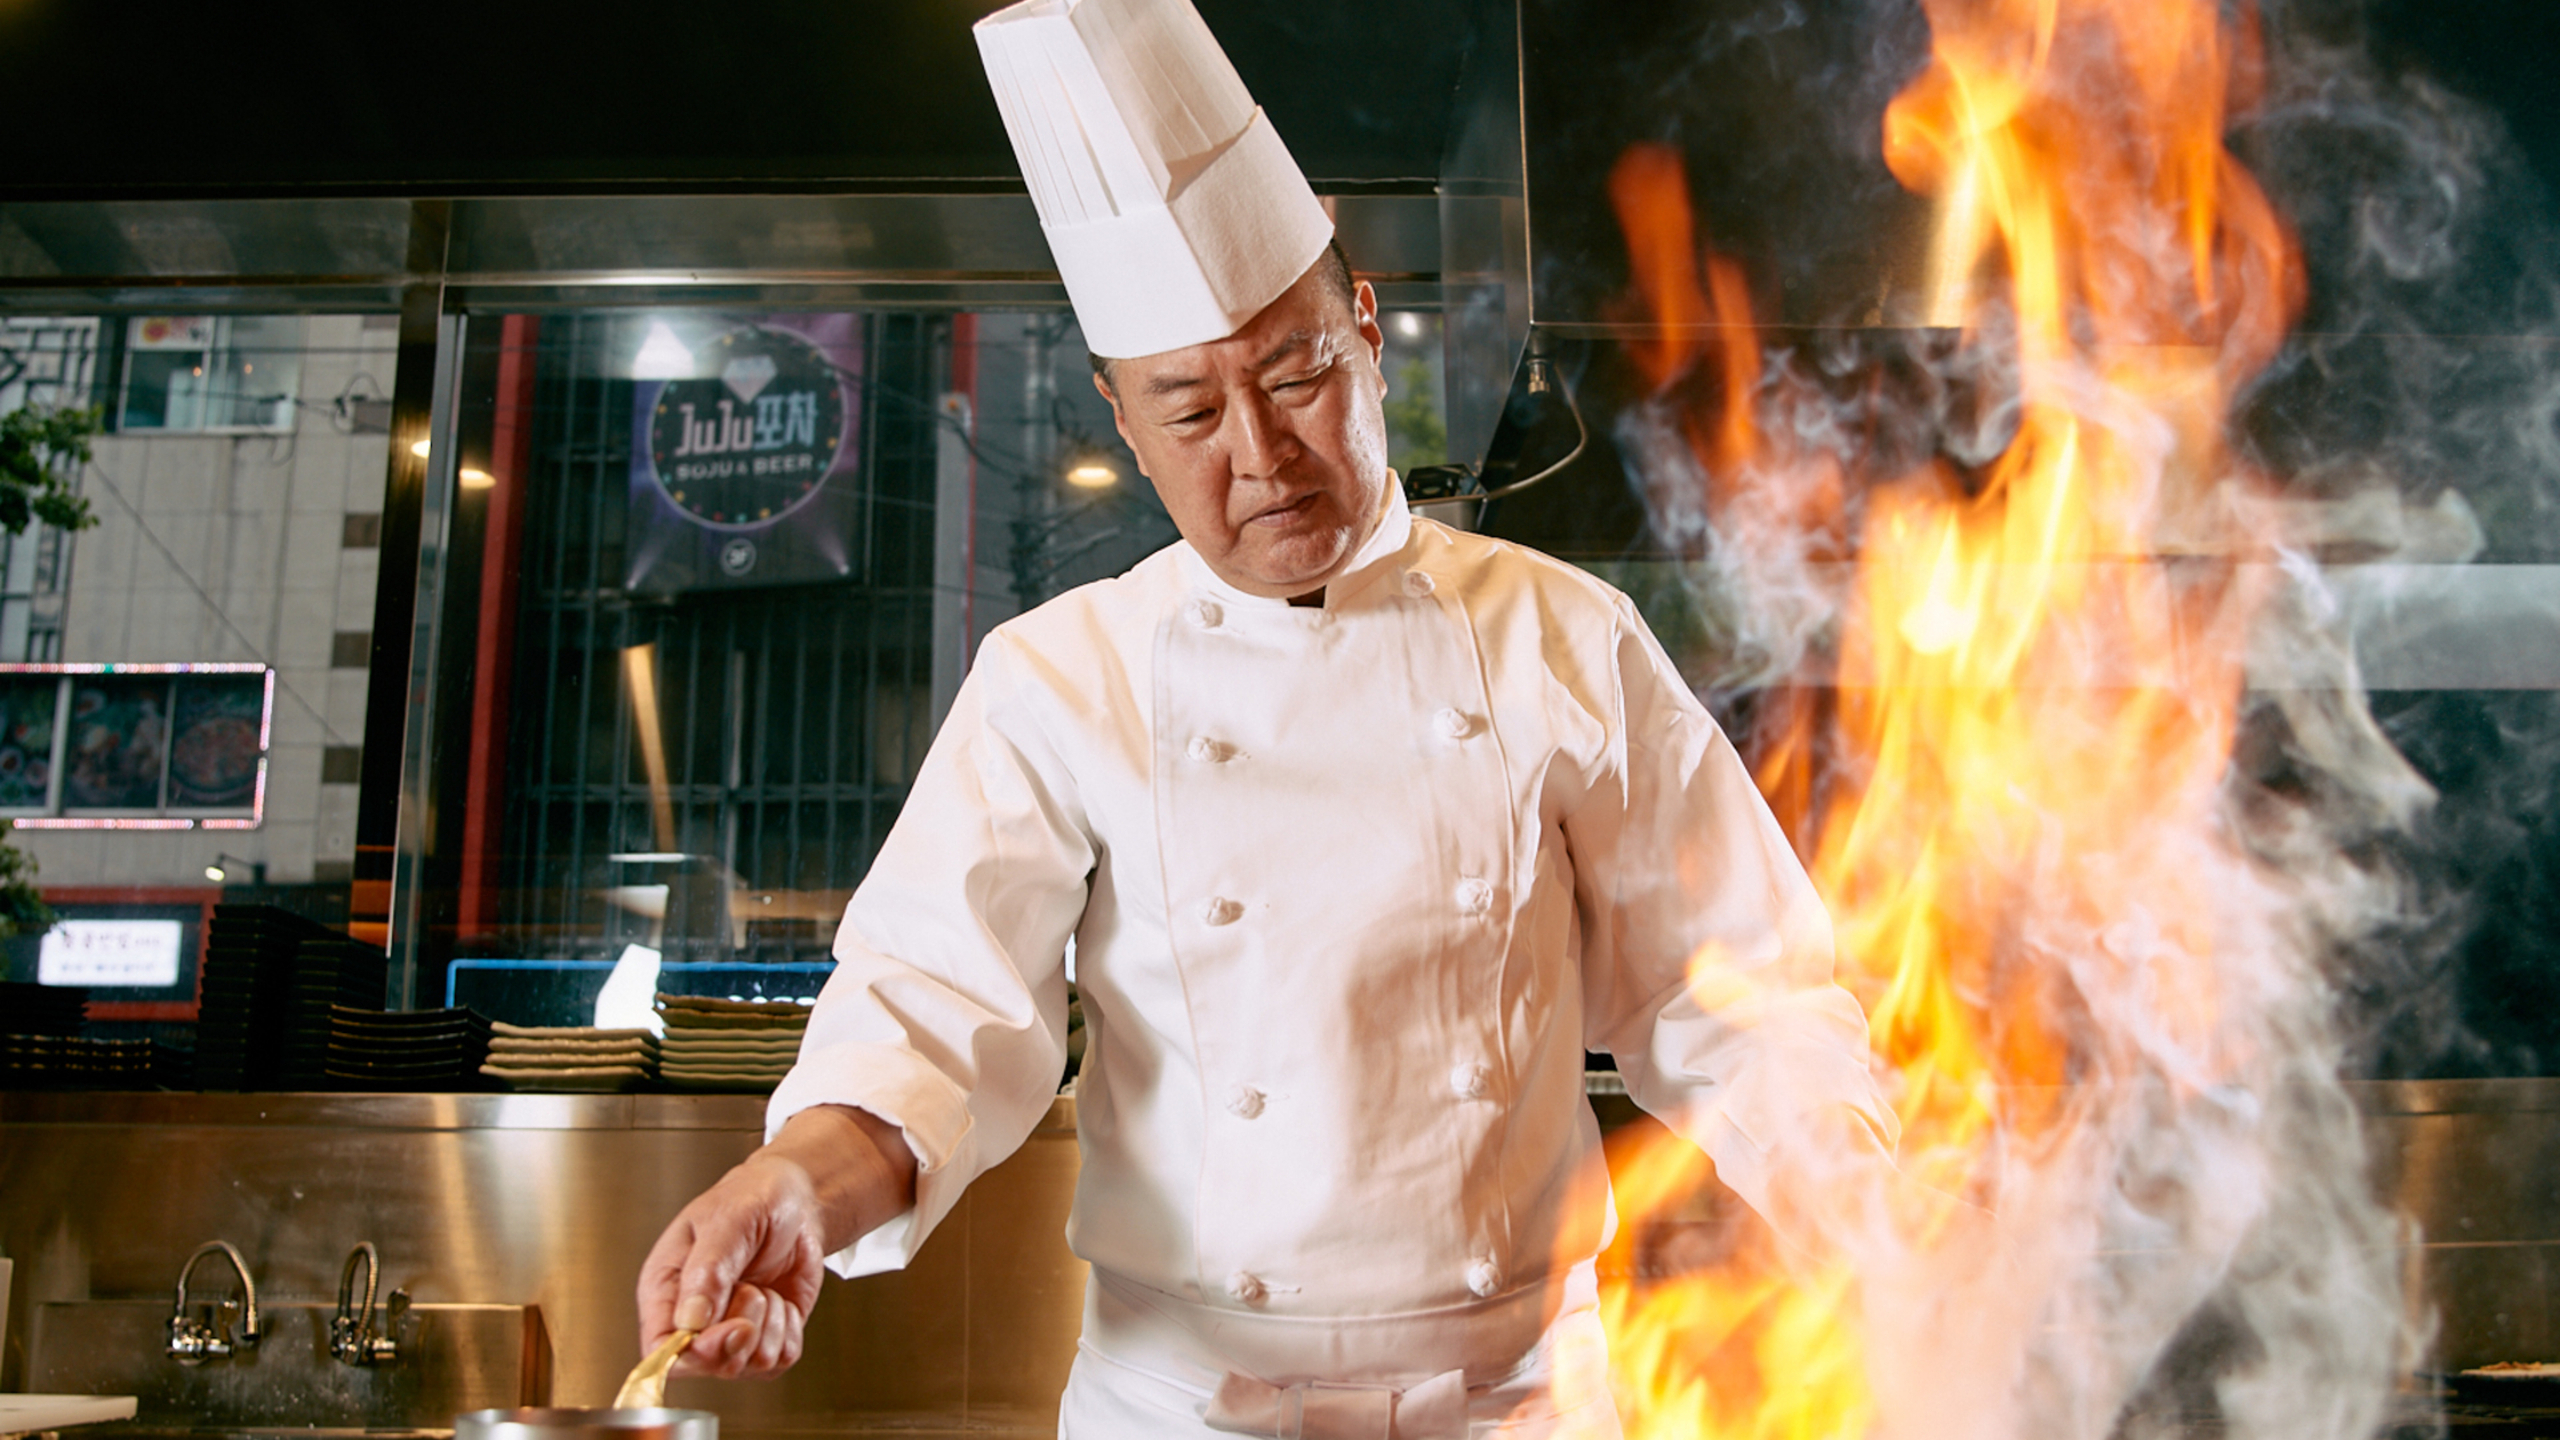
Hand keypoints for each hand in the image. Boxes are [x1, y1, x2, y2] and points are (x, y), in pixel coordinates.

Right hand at [636, 1105, 918, 1378]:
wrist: (795, 1200)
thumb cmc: (750, 1199)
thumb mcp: (728, 1221)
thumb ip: (708, 1270)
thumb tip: (690, 1322)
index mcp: (665, 1290)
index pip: (659, 1348)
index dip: (694, 1352)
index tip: (731, 1328)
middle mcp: (693, 1320)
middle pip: (707, 1365)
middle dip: (741, 1333)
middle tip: (754, 1290)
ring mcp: (729, 1333)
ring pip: (750, 1365)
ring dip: (769, 1324)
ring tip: (763, 1286)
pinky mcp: (765, 1338)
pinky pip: (781, 1359)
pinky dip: (790, 1330)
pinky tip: (782, 1300)